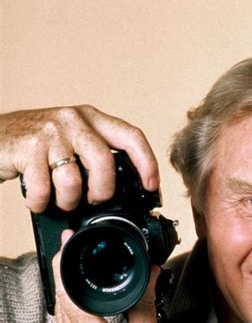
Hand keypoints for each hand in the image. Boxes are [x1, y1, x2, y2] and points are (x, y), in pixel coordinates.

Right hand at [0, 106, 159, 211]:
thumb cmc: (35, 144)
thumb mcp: (72, 141)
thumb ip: (94, 156)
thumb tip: (120, 190)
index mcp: (92, 119)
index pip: (131, 136)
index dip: (147, 163)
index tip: (152, 186)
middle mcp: (74, 120)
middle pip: (104, 162)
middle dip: (102, 191)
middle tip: (92, 200)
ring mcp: (51, 132)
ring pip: (73, 179)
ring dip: (67, 201)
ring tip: (59, 200)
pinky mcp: (28, 147)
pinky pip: (44, 189)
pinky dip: (40, 203)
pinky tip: (37, 199)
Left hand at [53, 232, 164, 322]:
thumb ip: (146, 300)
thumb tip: (151, 274)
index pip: (68, 289)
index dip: (66, 262)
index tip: (69, 242)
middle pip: (61, 296)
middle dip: (67, 270)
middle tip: (75, 249)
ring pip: (60, 309)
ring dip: (68, 288)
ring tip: (80, 269)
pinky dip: (71, 305)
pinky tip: (83, 298)